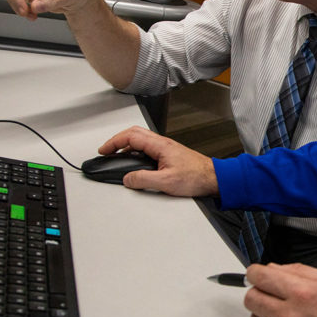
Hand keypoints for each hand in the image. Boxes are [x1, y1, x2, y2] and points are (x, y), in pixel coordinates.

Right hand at [97, 126, 218, 195]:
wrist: (213, 177)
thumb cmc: (195, 177)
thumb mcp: (165, 182)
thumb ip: (143, 180)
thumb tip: (127, 179)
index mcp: (159, 145)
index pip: (130, 137)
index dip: (114, 142)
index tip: (104, 150)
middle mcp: (162, 143)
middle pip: (134, 133)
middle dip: (117, 141)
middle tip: (106, 151)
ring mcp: (165, 147)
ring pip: (140, 140)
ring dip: (126, 145)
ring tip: (116, 156)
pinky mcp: (169, 154)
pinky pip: (147, 147)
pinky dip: (135, 150)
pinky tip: (134, 161)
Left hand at [244, 263, 316, 316]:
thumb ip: (297, 270)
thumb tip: (272, 268)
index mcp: (301, 292)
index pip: (260, 276)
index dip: (255, 272)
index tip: (256, 274)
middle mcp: (290, 315)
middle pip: (251, 297)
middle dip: (257, 291)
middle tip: (268, 292)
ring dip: (263, 312)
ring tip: (281, 311)